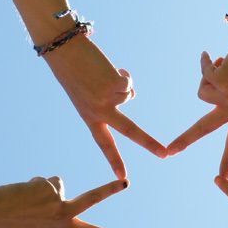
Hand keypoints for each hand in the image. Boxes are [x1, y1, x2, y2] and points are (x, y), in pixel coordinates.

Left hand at [0, 176, 131, 227]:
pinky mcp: (48, 185)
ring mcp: (57, 198)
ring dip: (44, 190)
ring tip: (26, 201)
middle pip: (93, 198)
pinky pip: (46, 181)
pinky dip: (35, 186)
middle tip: (126, 183)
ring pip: (58, 186)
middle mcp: (63, 214)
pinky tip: (22, 194)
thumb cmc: (14, 225)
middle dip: (111, 189)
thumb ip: (55, 221)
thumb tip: (64, 198)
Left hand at [44, 35, 166, 178]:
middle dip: (150, 144)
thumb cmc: (72, 68)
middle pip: (130, 132)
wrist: (62, 49)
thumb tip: (130, 94)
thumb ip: (107, 100)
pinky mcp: (113, 87)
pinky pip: (129, 83)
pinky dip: (123, 75)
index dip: (115, 161)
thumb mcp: (86, 91)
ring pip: (129, 95)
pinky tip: (110, 69)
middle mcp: (98, 113)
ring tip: (102, 73)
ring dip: (121, 82)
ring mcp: (106, 101)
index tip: (122, 178)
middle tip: (165, 155)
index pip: (104, 144)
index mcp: (89, 117)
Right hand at [167, 34, 227, 177]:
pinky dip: (206, 61)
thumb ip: (222, 92)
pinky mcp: (222, 83)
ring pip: (201, 91)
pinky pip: (204, 72)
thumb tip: (204, 87)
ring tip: (225, 62)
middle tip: (169, 152)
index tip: (223, 179)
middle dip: (183, 140)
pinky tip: (218, 53)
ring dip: (209, 73)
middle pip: (204, 129)